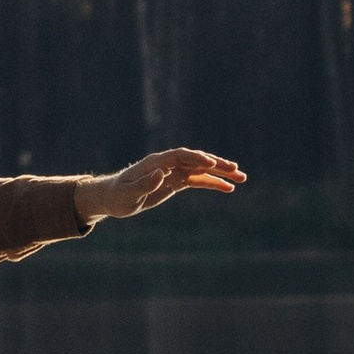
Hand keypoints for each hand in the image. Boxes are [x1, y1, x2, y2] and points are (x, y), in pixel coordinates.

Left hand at [76, 148, 245, 223]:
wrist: (112, 197)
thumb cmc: (118, 195)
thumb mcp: (129, 194)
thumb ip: (145, 183)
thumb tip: (161, 173)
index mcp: (156, 162)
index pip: (181, 156)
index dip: (196, 158)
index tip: (211, 163)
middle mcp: (167, 163)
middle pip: (195, 160)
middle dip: (216, 163)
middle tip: (236, 169)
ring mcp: (173, 172)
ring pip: (200, 170)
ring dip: (220, 173)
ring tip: (241, 177)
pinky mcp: (175, 182)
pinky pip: (197, 181)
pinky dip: (212, 183)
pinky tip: (228, 188)